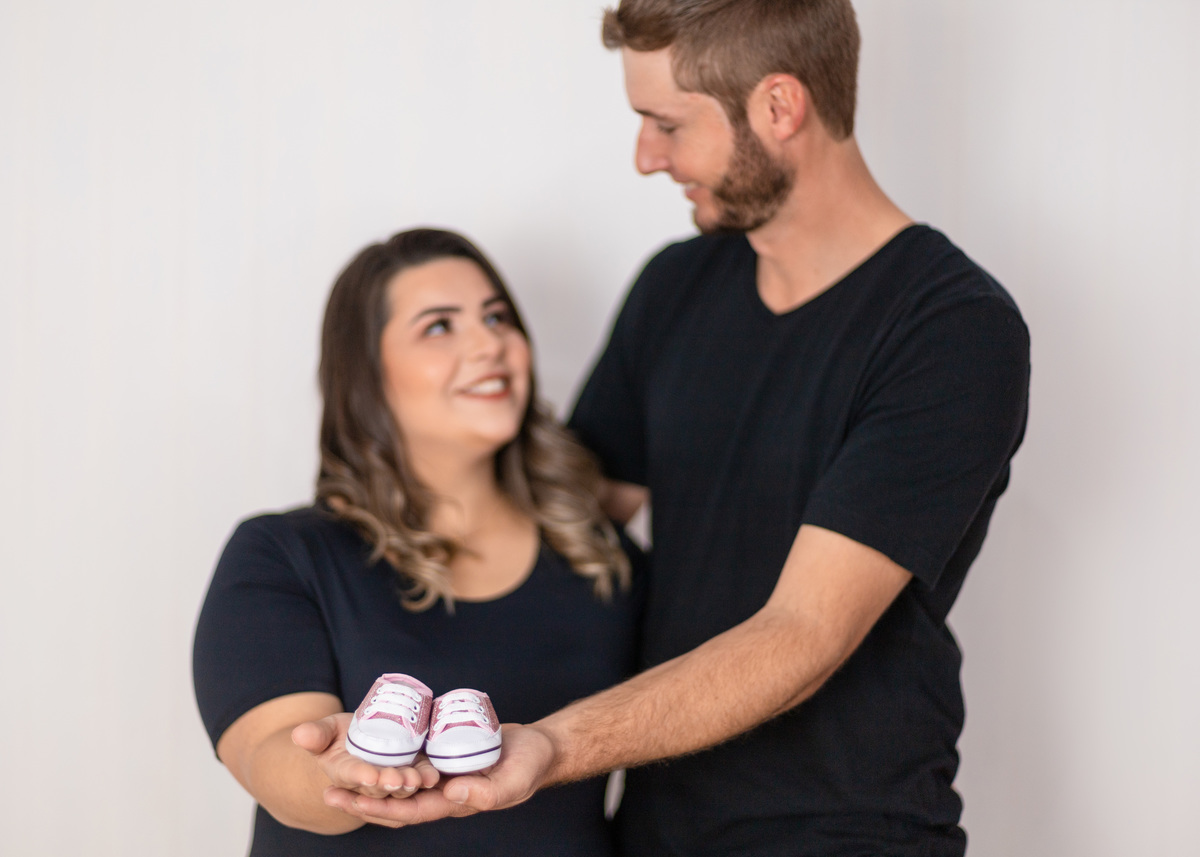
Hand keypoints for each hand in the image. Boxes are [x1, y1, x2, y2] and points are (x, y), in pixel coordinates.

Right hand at [292, 713, 439, 802]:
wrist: (359, 739)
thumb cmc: (338, 735)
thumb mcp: (325, 730)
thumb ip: (315, 734)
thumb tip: (299, 734)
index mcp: (343, 773)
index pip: (351, 776)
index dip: (360, 776)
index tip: (368, 775)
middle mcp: (367, 783)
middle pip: (379, 787)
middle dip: (389, 783)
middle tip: (398, 778)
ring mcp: (390, 779)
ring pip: (400, 789)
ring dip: (409, 785)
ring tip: (418, 779)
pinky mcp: (410, 771)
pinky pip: (419, 779)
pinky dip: (427, 778)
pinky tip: (434, 776)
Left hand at [322, 723, 556, 827]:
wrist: (539, 746)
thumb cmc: (529, 766)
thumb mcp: (513, 782)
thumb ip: (487, 792)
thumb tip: (450, 794)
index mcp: (452, 802)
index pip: (406, 812)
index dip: (375, 809)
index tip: (346, 801)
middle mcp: (440, 790)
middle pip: (394, 799)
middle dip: (361, 798)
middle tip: (327, 790)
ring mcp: (440, 772)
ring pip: (399, 779)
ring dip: (371, 776)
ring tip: (338, 769)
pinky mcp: (443, 751)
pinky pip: (412, 757)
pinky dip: (392, 754)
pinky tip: (372, 743)